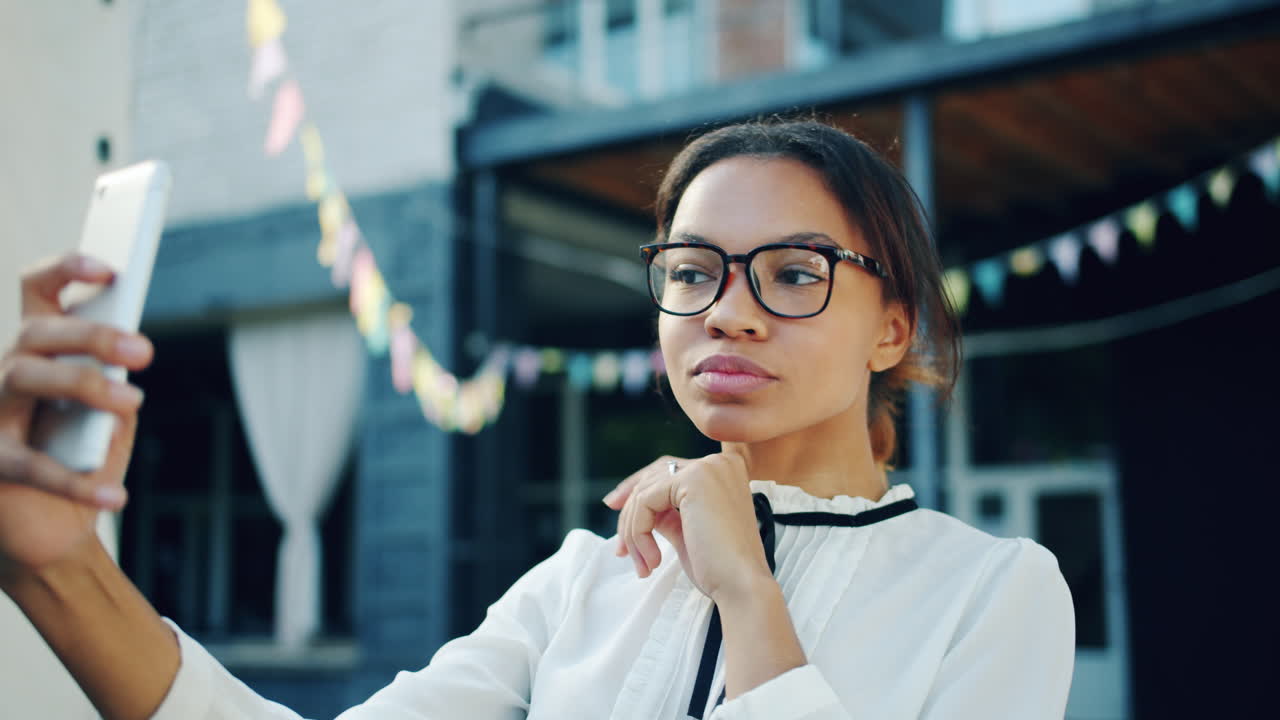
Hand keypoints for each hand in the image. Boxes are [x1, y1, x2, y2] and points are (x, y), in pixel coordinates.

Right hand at [0, 254, 153, 580]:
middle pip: (35, 332)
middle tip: (145, 351)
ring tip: (133, 402)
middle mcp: (3, 372)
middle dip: (92, 334)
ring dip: (82, 384)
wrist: (52, 530)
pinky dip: (77, 483)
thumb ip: (113, 380)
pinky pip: (29, 465)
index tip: (110, 268)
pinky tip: (115, 495)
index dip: (65, 270)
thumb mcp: (109, 412)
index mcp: (36, 350)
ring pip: (22, 376)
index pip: (37, 291)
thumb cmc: (83, 455)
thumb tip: (122, 361)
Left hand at [605, 451, 772, 604]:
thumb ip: (667, 512)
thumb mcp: (687, 531)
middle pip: (653, 476)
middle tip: (620, 548)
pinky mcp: (694, 479)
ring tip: (643, 565)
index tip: (615, 509)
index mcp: (722, 472)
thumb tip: (636, 506)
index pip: (667, 470)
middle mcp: (718, 462)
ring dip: (634, 532)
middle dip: (629, 513)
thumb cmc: (719, 568)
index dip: (637, 489)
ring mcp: (707, 468)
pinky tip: (652, 560)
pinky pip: (645, 501)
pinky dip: (639, 532)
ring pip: (645, 491)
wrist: (742, 586)